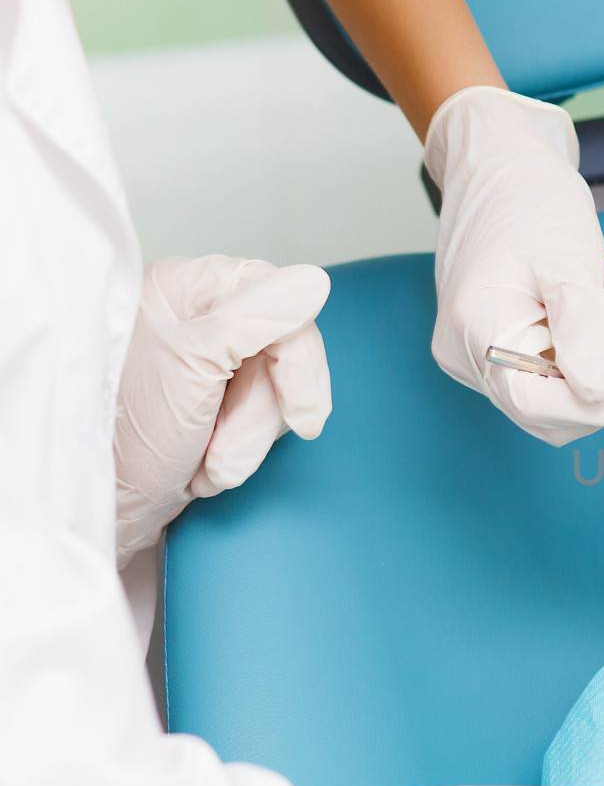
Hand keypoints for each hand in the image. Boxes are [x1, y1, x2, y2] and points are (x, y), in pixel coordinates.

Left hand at [114, 256, 331, 566]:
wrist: (109, 505)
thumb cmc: (128, 438)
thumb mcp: (193, 366)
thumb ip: (255, 317)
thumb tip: (312, 281)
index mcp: (187, 286)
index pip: (282, 302)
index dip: (298, 362)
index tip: (301, 413)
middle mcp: (200, 312)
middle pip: (285, 351)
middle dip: (261, 415)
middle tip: (225, 452)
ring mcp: (210, 356)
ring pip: (279, 389)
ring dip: (250, 439)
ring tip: (210, 462)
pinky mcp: (218, 395)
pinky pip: (266, 415)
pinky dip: (245, 448)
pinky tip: (210, 461)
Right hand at [424, 87, 603, 446]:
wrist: (499, 163)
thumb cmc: (528, 197)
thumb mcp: (567, 256)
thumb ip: (584, 327)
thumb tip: (599, 391)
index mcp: (476, 330)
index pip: (540, 404)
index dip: (603, 411)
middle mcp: (469, 354)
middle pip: (548, 411)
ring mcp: (481, 353)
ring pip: (556, 398)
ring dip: (602, 376)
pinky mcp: (503, 346)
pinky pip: (553, 376)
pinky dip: (588, 361)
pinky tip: (600, 325)